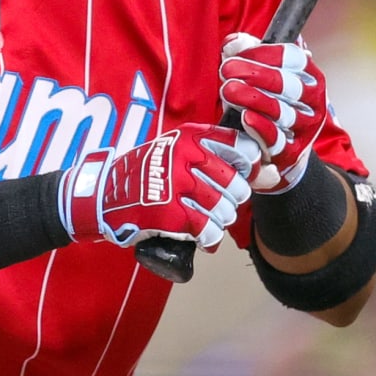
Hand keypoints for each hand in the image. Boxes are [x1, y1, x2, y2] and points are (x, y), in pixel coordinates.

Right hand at [58, 124, 258, 250]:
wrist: (104, 196)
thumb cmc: (147, 174)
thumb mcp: (177, 151)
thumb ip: (217, 157)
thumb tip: (271, 174)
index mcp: (190, 137)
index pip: (242, 149)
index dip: (249, 168)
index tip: (242, 177)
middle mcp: (184, 156)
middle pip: (237, 184)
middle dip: (233, 200)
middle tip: (218, 204)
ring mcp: (176, 185)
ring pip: (225, 209)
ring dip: (220, 220)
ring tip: (207, 219)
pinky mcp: (169, 214)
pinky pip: (207, 229)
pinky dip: (209, 238)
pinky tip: (203, 237)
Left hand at [219, 33, 328, 192]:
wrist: (285, 151)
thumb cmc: (272, 105)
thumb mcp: (265, 78)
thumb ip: (250, 56)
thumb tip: (233, 43)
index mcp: (311, 78)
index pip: (292, 58)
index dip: (262, 52)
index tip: (234, 52)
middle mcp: (314, 102)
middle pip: (287, 84)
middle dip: (254, 73)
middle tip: (227, 69)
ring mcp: (305, 128)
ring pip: (281, 111)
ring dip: (252, 98)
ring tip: (228, 89)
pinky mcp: (292, 153)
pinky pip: (276, 139)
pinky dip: (260, 127)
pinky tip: (245, 117)